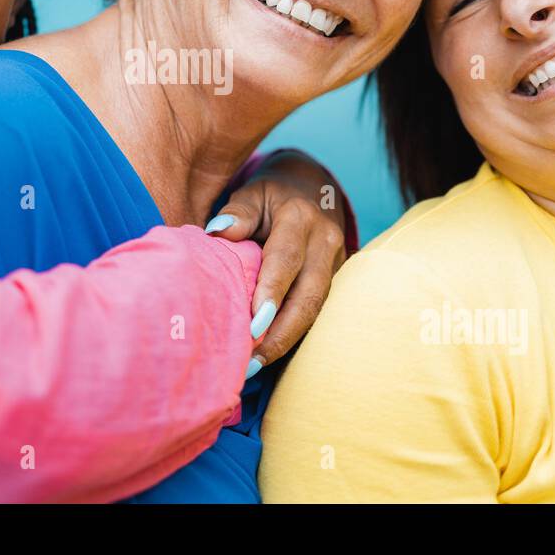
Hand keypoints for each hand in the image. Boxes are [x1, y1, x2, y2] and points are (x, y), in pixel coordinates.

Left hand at [205, 149, 347, 374]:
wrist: (314, 188)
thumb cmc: (272, 196)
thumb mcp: (253, 193)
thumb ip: (238, 213)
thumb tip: (218, 232)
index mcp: (301, 218)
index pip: (285, 260)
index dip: (271, 293)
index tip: (253, 325)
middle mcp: (325, 242)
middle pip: (308, 295)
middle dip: (281, 332)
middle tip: (252, 361)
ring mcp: (336, 263)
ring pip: (316, 309)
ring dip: (287, 340)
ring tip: (255, 365)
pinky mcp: (336, 280)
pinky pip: (316, 311)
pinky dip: (293, 334)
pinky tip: (270, 354)